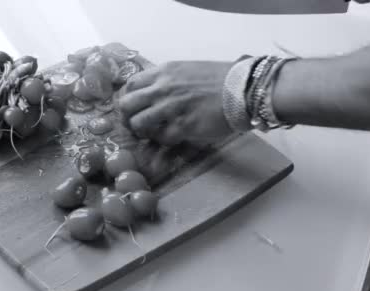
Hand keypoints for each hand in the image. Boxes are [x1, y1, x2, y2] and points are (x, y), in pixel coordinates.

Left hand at [118, 61, 233, 145]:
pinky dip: (163, 141)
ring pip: (138, 124)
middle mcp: (162, 89)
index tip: (136, 108)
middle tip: (138, 125)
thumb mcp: (188, 70)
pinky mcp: (183, 126)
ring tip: (153, 134)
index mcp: (164, 72)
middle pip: (126, 105)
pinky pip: (161, 138)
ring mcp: (171, 108)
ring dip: (143, 132)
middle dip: (128, 117)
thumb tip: (156, 93)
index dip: (129, 99)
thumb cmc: (220, 78)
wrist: (242, 88)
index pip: (131, 85)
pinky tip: (173, 138)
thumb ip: (169, 80)